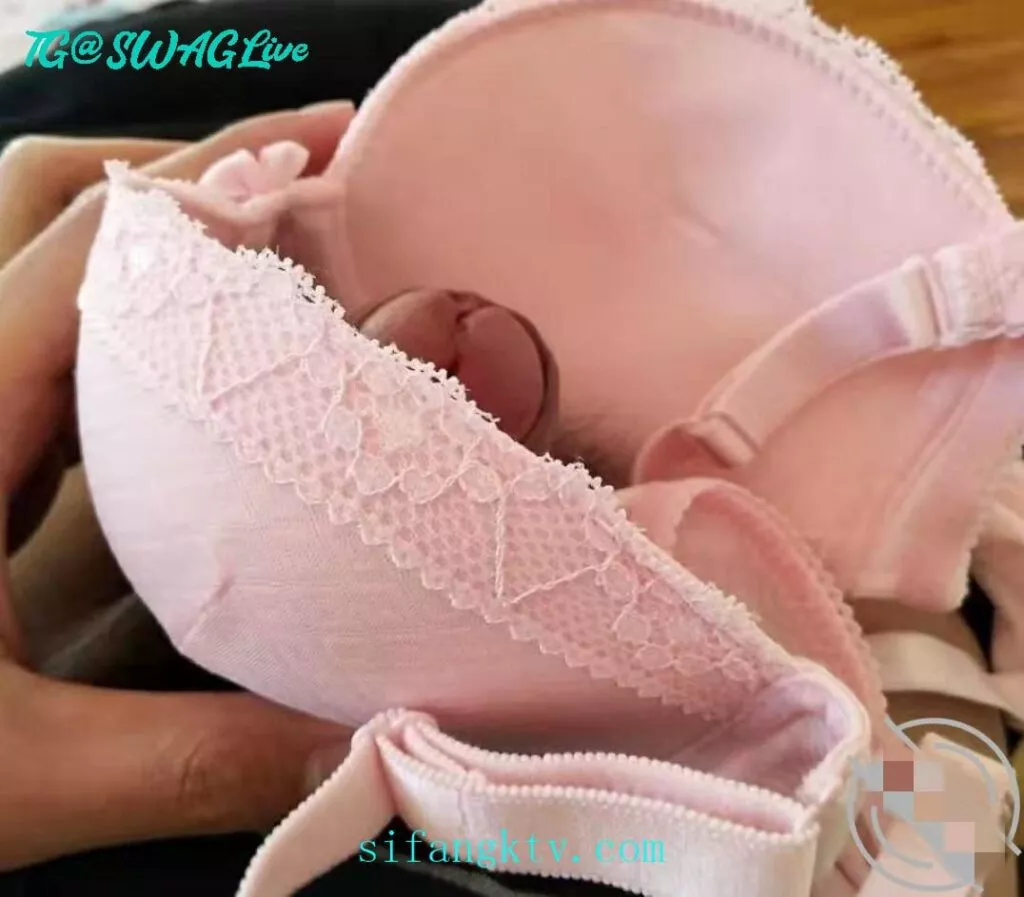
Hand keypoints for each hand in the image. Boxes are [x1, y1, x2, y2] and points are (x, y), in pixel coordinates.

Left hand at [0, 104, 356, 869]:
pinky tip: (198, 380)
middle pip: (52, 207)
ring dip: (162, 249)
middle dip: (186, 178)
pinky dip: (135, 328)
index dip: (216, 186)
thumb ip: (189, 761)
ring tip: (274, 266)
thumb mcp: (9, 775)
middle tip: (310, 194)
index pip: (90, 245)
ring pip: (49, 269)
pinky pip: (49, 345)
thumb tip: (361, 746)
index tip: (328, 165)